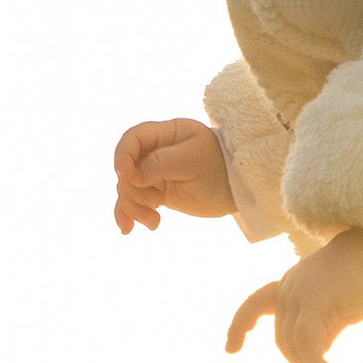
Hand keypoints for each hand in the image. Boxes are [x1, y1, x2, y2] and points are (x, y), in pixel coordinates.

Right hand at [114, 118, 236, 233]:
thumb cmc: (221, 168)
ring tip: (154, 222)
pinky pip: (133, 202)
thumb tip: (131, 176)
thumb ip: (160, 163)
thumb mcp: (192, 160)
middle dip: (133, 190)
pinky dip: (128, 214)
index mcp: (166, 134)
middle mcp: (156, 152)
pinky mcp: (157, 193)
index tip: (127, 177)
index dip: (123, 156)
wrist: (239, 190)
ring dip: (134, 207)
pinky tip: (128, 229)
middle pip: (126, 168)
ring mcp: (155, 173)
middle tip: (156, 203)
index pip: (133, 139)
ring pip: (128, 188)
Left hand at [227, 226, 362, 362]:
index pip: (255, 304)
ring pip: (294, 346)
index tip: (230, 348)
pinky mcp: (316, 303)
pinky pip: (308, 344)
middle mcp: (289, 289)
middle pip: (282, 340)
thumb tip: (319, 351)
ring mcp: (299, 294)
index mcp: (290, 284)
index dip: (240, 325)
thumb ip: (323, 324)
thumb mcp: (336, 302)